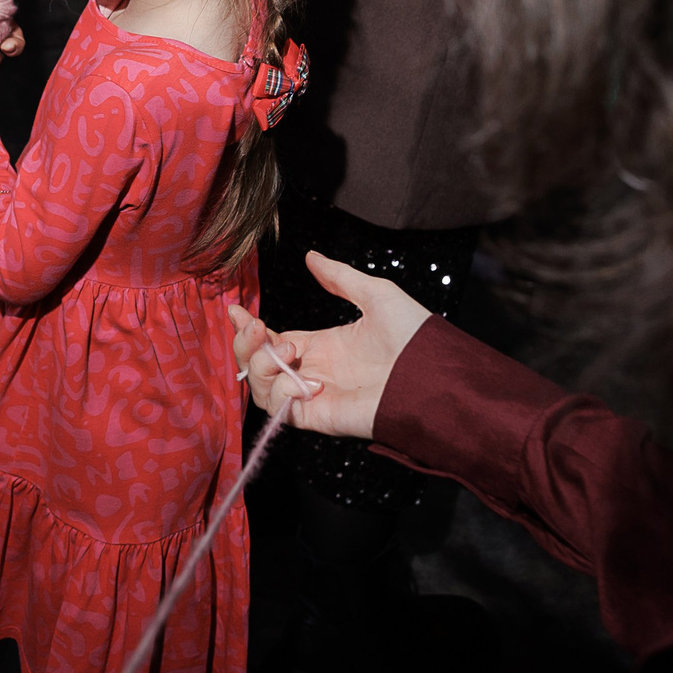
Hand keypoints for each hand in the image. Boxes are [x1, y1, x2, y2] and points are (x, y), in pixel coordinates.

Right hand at [226, 253, 433, 439]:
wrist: (436, 372)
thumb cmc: (415, 336)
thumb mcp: (374, 294)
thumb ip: (339, 278)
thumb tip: (311, 256)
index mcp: (323, 347)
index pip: (272, 341)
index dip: (249, 329)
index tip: (235, 309)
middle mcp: (314, 372)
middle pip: (258, 366)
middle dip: (246, 345)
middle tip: (255, 326)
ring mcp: (316, 397)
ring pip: (262, 390)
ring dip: (261, 366)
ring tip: (287, 350)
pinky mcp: (321, 417)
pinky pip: (282, 411)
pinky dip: (283, 392)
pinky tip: (308, 378)